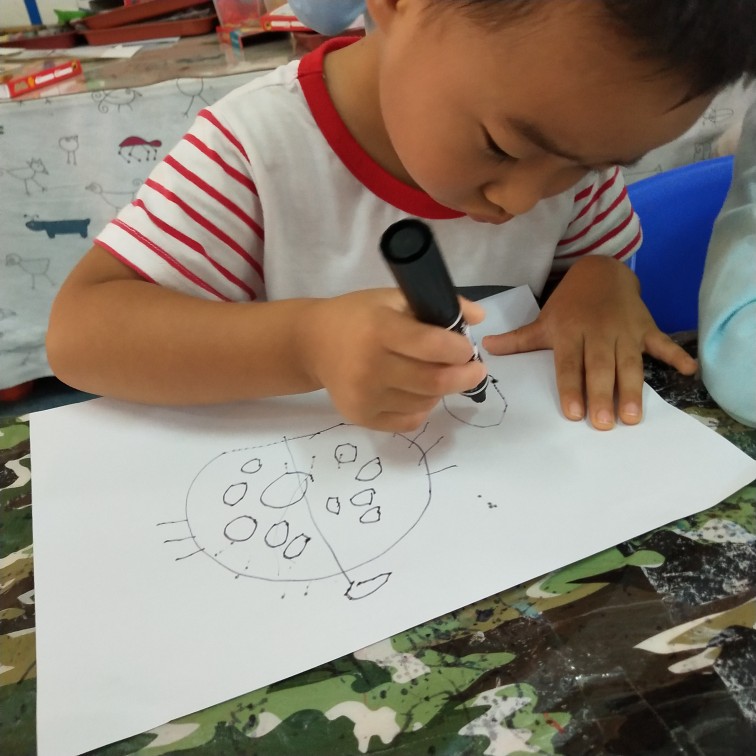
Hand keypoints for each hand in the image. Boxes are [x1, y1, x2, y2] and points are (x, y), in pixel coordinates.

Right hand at [299, 289, 487, 431]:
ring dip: (440, 391)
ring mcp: (364, 396)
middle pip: (435, 382)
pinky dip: (422, 408)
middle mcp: (370, 366)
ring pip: (426, 403)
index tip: (467, 348)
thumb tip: (479, 316)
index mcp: (379, 329)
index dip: (459, 349)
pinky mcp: (361, 416)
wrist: (314, 343)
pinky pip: (410, 420)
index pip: (433, 346)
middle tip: (473, 370)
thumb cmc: (358, 316)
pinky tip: (415, 391)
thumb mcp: (393, 299)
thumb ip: (437, 305)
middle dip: (465, 376)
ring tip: (435, 375)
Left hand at [481, 256, 696, 428]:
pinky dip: (676, 355)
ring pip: (629, 362)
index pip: (569, 364)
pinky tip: (689, 371)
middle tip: (604, 424)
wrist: (601, 270)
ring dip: (632, 388)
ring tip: (633, 416)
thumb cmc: (569, 303)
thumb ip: (519, 340)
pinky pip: (662, 342)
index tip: (574, 413)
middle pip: (600, 367)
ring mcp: (624, 329)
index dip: (571, 387)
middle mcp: (597, 332)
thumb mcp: (545, 320)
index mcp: (570, 332)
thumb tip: (486, 349)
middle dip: (601, 395)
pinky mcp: (646, 326)